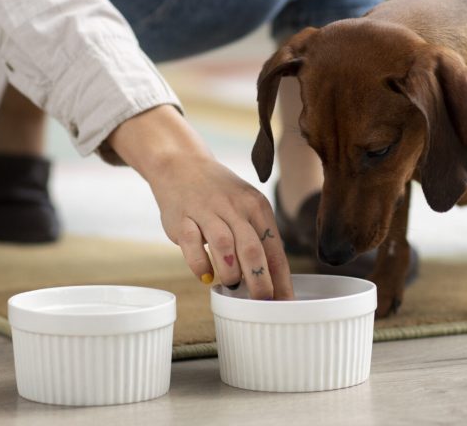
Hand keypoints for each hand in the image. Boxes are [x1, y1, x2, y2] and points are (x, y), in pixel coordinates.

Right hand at [107, 105, 293, 299]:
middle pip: (253, 250)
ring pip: (224, 246)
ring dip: (231, 272)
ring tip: (232, 285)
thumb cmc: (220, 195)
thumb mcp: (246, 208)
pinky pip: (192, 245)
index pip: (274, 248)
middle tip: (261, 302)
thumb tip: (273, 282)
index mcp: (257, 207)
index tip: (285, 302)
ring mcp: (207, 211)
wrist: (181, 164)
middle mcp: (234, 207)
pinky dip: (200, 265)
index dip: (281, 279)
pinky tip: (206, 277)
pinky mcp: (182, 218)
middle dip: (260, 281)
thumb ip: (258, 239)